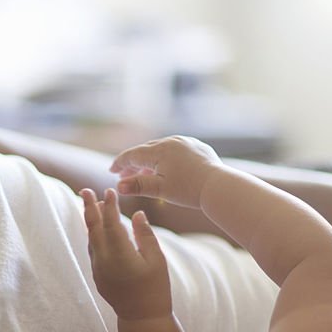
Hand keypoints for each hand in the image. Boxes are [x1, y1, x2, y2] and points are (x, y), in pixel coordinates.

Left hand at [82, 188, 171, 319]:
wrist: (142, 318)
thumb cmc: (156, 289)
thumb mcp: (157, 261)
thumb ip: (145, 235)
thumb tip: (137, 214)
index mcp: (121, 256)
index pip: (112, 224)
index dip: (110, 206)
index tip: (110, 191)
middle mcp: (104, 261)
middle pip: (93, 229)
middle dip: (89, 208)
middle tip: (85, 190)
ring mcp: (98, 269)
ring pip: (91, 239)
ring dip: (91, 221)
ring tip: (92, 204)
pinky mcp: (97, 275)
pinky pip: (93, 250)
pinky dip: (93, 235)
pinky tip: (97, 228)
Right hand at [110, 136, 224, 208]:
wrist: (219, 186)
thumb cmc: (189, 190)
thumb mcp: (160, 190)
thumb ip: (138, 186)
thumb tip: (118, 186)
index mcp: (159, 150)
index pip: (133, 155)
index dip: (120, 163)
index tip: (112, 171)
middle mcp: (171, 141)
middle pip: (145, 151)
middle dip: (133, 163)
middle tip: (124, 175)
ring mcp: (185, 142)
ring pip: (160, 150)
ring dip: (149, 161)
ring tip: (144, 175)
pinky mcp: (197, 146)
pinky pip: (175, 150)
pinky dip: (165, 159)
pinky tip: (165, 169)